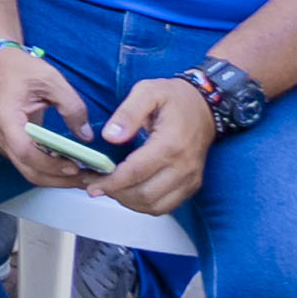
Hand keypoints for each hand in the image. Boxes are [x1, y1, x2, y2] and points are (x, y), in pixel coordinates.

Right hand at [0, 46, 105, 190]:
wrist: (0, 66)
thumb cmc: (22, 70)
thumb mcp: (52, 80)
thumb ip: (72, 107)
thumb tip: (87, 137)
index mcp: (7, 117)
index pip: (25, 150)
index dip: (50, 163)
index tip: (75, 166)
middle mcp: (1, 135)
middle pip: (29, 169)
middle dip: (59, 179)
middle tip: (87, 179)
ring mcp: (4, 142)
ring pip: (30, 171)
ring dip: (57, 179)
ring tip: (83, 177)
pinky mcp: (12, 145)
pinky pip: (31, 165)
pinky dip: (51, 171)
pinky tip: (70, 168)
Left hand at [92, 79, 216, 215]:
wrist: (204, 107)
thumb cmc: (174, 98)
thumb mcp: (147, 92)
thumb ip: (127, 113)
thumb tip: (110, 136)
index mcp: (171, 144)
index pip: (136, 172)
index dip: (111, 182)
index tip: (92, 184)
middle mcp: (184, 167)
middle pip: (145, 194)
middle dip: (115, 193)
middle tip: (93, 185)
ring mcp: (190, 179)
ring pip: (155, 205)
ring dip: (128, 202)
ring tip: (108, 188)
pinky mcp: (191, 185)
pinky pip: (166, 206)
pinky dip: (144, 204)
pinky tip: (127, 192)